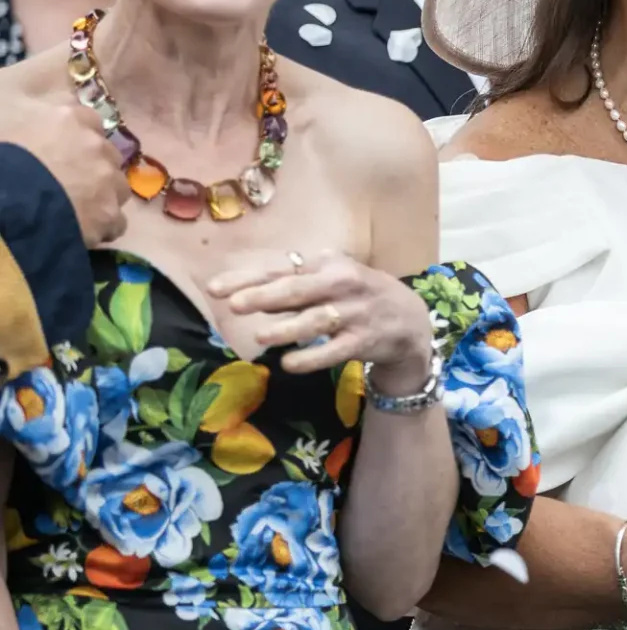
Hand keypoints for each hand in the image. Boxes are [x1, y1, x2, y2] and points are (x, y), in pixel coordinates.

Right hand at [0, 98, 128, 245]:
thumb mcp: (3, 98)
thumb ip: (31, 86)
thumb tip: (54, 76)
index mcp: (72, 118)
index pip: (87, 121)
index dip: (72, 137)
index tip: (56, 150)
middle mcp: (98, 147)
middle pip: (104, 155)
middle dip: (88, 167)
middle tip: (60, 181)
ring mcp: (107, 183)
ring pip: (114, 188)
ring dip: (98, 197)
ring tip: (70, 209)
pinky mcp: (108, 217)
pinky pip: (114, 223)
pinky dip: (99, 227)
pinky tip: (77, 231)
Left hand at [206, 250, 433, 380]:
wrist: (409, 320)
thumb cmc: (357, 297)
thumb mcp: (330, 281)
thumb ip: (292, 287)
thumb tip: (247, 293)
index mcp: (329, 265)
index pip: (282, 270)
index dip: (247, 278)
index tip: (214, 289)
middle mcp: (344, 285)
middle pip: (299, 290)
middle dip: (266, 297)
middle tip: (235, 305)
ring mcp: (356, 314)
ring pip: (318, 321)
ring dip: (290, 328)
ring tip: (262, 337)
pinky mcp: (365, 341)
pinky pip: (335, 351)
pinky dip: (312, 358)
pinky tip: (289, 364)